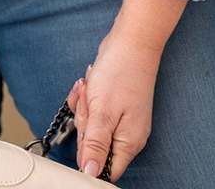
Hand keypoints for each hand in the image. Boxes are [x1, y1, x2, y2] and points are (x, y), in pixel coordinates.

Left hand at [65, 0, 186, 181]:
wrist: (131, 39)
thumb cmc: (120, 73)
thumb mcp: (102, 113)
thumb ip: (95, 146)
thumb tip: (90, 174)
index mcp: (128, 143)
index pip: (104, 170)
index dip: (88, 158)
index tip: (83, 136)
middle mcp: (126, 134)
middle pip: (92, 146)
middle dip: (84, 123)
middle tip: (90, 102)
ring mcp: (120, 118)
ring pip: (89, 126)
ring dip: (84, 107)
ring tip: (90, 87)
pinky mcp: (112, 104)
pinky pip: (91, 110)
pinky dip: (86, 97)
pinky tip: (89, 82)